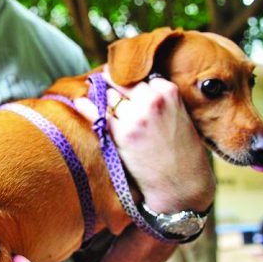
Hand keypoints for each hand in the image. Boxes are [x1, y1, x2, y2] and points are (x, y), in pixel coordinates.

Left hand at [75, 76, 214, 212]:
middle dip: (116, 89)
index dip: (132, 86)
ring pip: (111, 97)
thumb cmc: (182, 151)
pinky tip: (80, 102)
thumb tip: (129, 85)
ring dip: (104, 99)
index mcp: (169, 92)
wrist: (182, 183)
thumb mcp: (179, 115)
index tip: (125, 88)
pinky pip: (98, 115)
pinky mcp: (122, 135)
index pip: (142, 78)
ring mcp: (136, 117)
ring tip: (98, 99)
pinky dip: (87, 107)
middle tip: (107, 89)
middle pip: (124, 84)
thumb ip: (159, 99)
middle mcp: (152, 101)